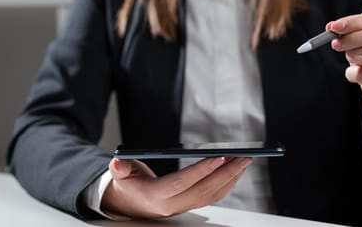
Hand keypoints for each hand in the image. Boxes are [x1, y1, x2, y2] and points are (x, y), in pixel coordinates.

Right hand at [101, 156, 251, 218]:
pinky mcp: (190, 204)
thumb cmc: (128, 184)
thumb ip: (120, 168)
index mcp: (155, 195)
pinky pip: (213, 196)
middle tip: (243, 157)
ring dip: (231, 178)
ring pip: (213, 195)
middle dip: (226, 173)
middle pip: (204, 190)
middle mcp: (172, 204)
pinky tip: (235, 170)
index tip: (218, 156)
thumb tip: (117, 162)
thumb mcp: (120, 175)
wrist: (129, 204)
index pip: (182, 182)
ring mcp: (183, 206)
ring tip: (244, 161)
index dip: (200, 170)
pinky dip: (227, 184)